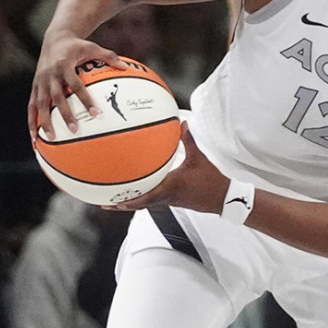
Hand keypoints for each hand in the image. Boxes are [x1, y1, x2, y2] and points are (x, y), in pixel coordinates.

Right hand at [28, 29, 127, 139]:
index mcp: (64, 65)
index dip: (85, 99)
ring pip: (40, 104)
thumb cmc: (77, 46)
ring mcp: (40, 82)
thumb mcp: (92, 47)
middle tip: (75, 130)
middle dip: (65, 114)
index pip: (76, 85)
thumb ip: (108, 56)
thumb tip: (126, 66)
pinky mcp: (34, 87)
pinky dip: (31, 121)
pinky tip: (33, 137)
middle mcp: (50, 75)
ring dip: (44, 122)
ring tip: (51, 138)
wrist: (54, 40)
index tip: (96, 113)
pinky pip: (31, 106)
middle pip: (56, 97)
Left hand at [107, 124, 229, 213]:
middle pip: (139, 204)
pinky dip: (143, 198)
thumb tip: (182, 123)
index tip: (112, 200)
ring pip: (145, 203)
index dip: (127, 200)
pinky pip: (154, 201)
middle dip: (121, 204)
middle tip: (104, 202)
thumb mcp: (199, 158)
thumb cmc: (211, 180)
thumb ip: (189, 140)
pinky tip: (141, 191)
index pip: (144, 197)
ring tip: (116, 199)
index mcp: (169, 187)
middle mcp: (166, 197)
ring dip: (130, 202)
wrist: (223, 198)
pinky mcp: (175, 201)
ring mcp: (170, 201)